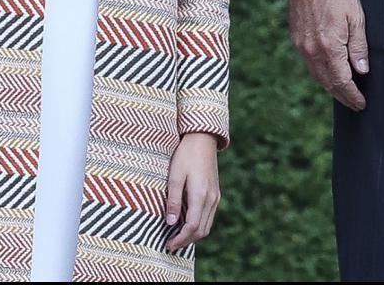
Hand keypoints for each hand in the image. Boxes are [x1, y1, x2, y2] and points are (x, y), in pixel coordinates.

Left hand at [164, 132, 219, 251]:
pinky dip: (199, 225)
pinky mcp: (216, 193)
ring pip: (207, 225)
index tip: (167, 245)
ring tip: (176, 236)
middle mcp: (211, 198)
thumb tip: (170, 223)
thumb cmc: (186, 155)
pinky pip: (209, 216)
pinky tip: (186, 223)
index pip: (192, 227)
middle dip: (186, 241)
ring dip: (193, 235)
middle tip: (170, 244)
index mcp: (201, 195)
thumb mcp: (175, 176)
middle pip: (202, 230)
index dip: (180, 240)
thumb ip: (173, 201)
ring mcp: (216, 196)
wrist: (203, 138)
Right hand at [288, 0, 368, 110]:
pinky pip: (309, 64)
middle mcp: (312, 50)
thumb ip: (358, 46)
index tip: (361, 103)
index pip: (342, 80)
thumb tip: (362, 71)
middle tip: (354, 104)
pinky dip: (320, 74)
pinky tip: (329, 74)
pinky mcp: (296, 39)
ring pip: (317, 76)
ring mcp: (302, 46)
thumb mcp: (356, 16)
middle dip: (342, 96)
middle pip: (328, 83)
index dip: (352, 95)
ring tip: (343, 93)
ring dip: (330, 87)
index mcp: (329, 46)